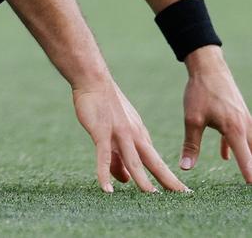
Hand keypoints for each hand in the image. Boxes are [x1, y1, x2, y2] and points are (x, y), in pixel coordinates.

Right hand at [73, 81, 188, 193]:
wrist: (93, 79)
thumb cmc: (104, 105)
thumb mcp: (117, 130)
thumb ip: (120, 156)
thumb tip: (126, 180)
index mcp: (140, 134)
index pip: (156, 161)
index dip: (169, 178)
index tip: (182, 192)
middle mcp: (134, 135)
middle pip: (154, 162)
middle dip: (169, 181)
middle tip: (183, 197)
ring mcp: (119, 134)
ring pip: (133, 161)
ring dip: (142, 180)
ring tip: (151, 197)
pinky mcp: (102, 132)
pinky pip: (104, 156)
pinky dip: (105, 174)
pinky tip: (107, 189)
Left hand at [182, 46, 251, 182]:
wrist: (208, 65)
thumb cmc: (200, 91)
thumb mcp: (192, 118)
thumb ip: (191, 144)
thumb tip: (185, 168)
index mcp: (234, 129)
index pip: (245, 158)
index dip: (248, 173)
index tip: (250, 186)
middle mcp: (244, 125)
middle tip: (249, 181)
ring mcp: (244, 119)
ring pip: (249, 143)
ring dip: (248, 157)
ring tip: (247, 172)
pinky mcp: (239, 114)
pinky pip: (241, 135)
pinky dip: (236, 146)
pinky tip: (225, 156)